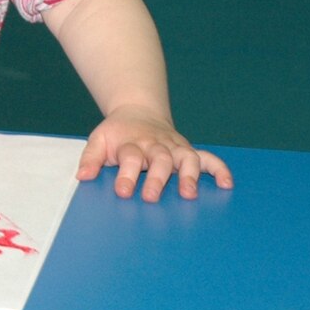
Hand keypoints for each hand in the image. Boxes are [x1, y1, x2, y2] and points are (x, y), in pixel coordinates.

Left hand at [78, 104, 234, 201]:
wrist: (138, 112)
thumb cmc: (118, 133)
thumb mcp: (99, 140)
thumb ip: (91, 158)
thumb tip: (82, 177)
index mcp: (132, 143)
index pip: (129, 157)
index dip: (125, 175)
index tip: (122, 192)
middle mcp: (155, 145)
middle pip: (159, 159)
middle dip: (156, 179)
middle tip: (150, 197)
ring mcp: (174, 148)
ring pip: (186, 158)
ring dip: (189, 175)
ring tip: (189, 194)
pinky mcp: (188, 151)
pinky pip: (208, 159)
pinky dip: (219, 169)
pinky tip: (227, 184)